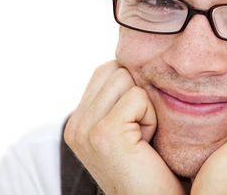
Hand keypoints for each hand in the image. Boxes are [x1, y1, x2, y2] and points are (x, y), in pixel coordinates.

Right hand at [64, 61, 184, 194]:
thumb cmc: (151, 165)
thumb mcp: (127, 127)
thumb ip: (117, 98)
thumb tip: (130, 61)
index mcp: (77, 121)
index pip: (105, 70)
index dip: (131, 87)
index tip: (135, 122)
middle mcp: (75, 125)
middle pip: (116, 69)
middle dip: (138, 94)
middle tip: (140, 131)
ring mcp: (86, 129)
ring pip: (126, 79)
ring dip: (145, 106)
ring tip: (142, 137)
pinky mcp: (104, 132)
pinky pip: (138, 97)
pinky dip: (151, 118)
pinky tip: (145, 143)